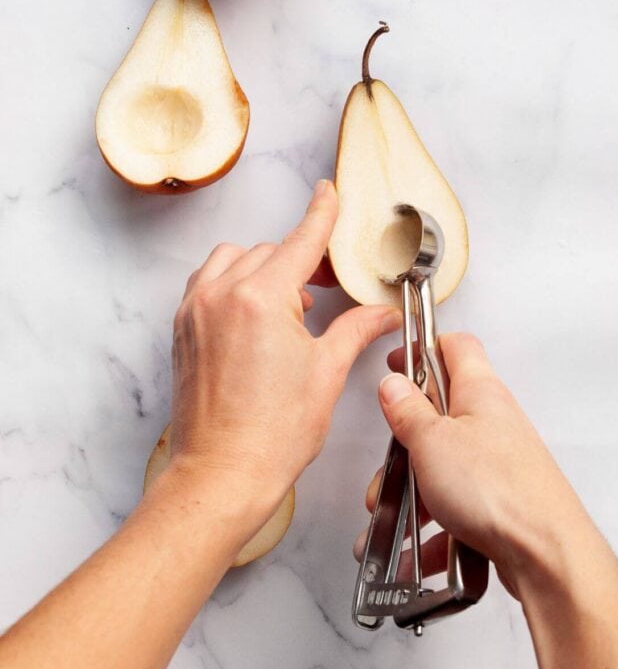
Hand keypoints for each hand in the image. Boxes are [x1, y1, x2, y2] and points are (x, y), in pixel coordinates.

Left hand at [169, 179, 401, 529]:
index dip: (321, 215)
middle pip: (270, 251)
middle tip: (326, 288)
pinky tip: (256, 315)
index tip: (329, 193)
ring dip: (264, 269)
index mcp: (261, 299)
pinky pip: (208, 282)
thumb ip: (355, 329)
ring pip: (234, 261)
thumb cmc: (271, 434)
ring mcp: (195, 310)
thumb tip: (382, 312)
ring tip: (289, 306)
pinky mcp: (183, 329)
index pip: (300, 242)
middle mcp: (221, 295)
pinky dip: (233, 284)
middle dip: (301, 262)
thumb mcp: (326, 373)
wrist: (221, 474)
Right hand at [355, 333, 603, 597]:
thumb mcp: (432, 441)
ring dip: (413, 493)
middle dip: (406, 443)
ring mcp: (499, 464)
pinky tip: (418, 553)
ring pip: (444, 467)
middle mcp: (494, 423)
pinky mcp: (501, 503)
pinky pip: (457, 510)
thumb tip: (393, 385)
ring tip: (394, 521)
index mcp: (480, 392)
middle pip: (441, 414)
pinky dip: (434, 531)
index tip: (397, 364)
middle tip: (391, 463)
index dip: (424, 348)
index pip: (456, 347)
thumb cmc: (499, 491)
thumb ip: (408, 411)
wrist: (548, 556)